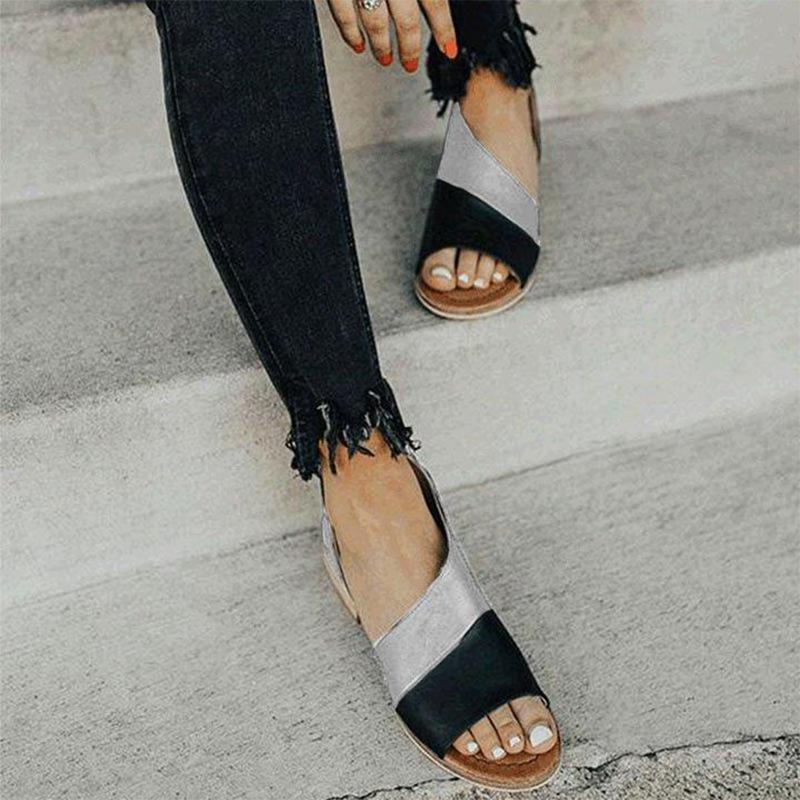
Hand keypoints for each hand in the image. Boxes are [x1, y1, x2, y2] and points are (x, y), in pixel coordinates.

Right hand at [326, 0, 457, 72]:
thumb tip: (431, 3)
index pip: (435, 3)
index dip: (444, 30)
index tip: (450, 50)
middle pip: (406, 20)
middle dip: (410, 47)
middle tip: (410, 65)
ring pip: (376, 22)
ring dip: (382, 46)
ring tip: (386, 60)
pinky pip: (343, 14)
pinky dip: (351, 34)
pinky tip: (358, 45)